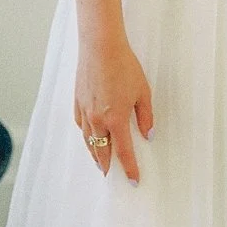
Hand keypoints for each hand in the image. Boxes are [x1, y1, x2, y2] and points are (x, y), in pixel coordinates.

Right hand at [73, 34, 153, 184]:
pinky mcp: (77, 101)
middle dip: (107, 165)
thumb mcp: (142, 91)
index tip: (134, 180)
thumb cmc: (124, 66)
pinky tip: (88, 135)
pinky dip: (85, 134)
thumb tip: (148, 135)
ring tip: (99, 161)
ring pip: (88, 141)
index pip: (123, 152)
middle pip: (102, 151)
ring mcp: (85, 111)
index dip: (129, 168)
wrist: (100, 46)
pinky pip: (80, 125)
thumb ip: (146, 116)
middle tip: (111, 175)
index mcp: (116, 119)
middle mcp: (98, 120)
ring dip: (95, 153)